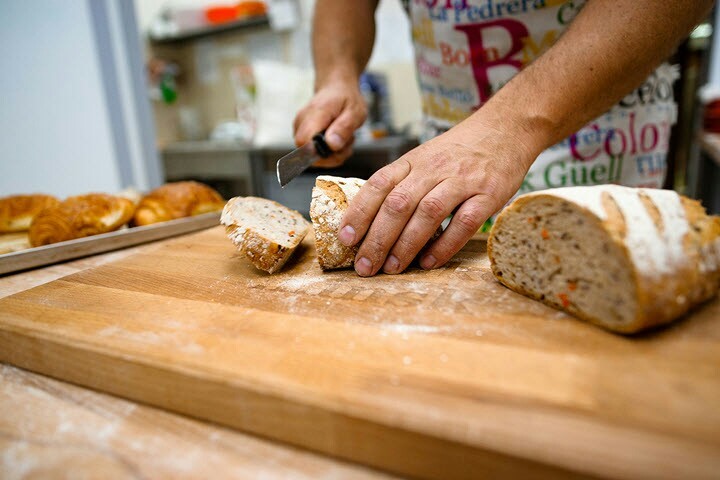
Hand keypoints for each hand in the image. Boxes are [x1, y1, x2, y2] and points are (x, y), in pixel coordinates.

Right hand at [293, 80, 366, 167]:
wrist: (337, 89)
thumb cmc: (346, 99)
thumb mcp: (355, 111)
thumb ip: (344, 127)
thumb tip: (331, 145)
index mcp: (315, 113)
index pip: (304, 142)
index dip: (320, 153)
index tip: (338, 147)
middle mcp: (301, 121)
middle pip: (307, 154)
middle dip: (331, 156)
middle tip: (347, 142)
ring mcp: (299, 128)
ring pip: (311, 157)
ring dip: (332, 155)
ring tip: (344, 138)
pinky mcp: (301, 135)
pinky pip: (313, 154)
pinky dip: (329, 153)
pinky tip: (337, 140)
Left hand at [337, 118, 537, 275]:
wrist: (505, 128)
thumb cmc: (459, 151)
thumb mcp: (424, 157)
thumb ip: (401, 183)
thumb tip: (368, 221)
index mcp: (413, 160)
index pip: (378, 184)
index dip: (359, 212)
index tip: (345, 237)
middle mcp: (433, 169)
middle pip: (398, 204)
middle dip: (377, 238)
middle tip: (364, 265)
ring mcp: (462, 181)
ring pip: (427, 213)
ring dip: (406, 244)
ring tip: (392, 268)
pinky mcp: (488, 194)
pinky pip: (464, 222)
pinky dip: (445, 244)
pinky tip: (429, 262)